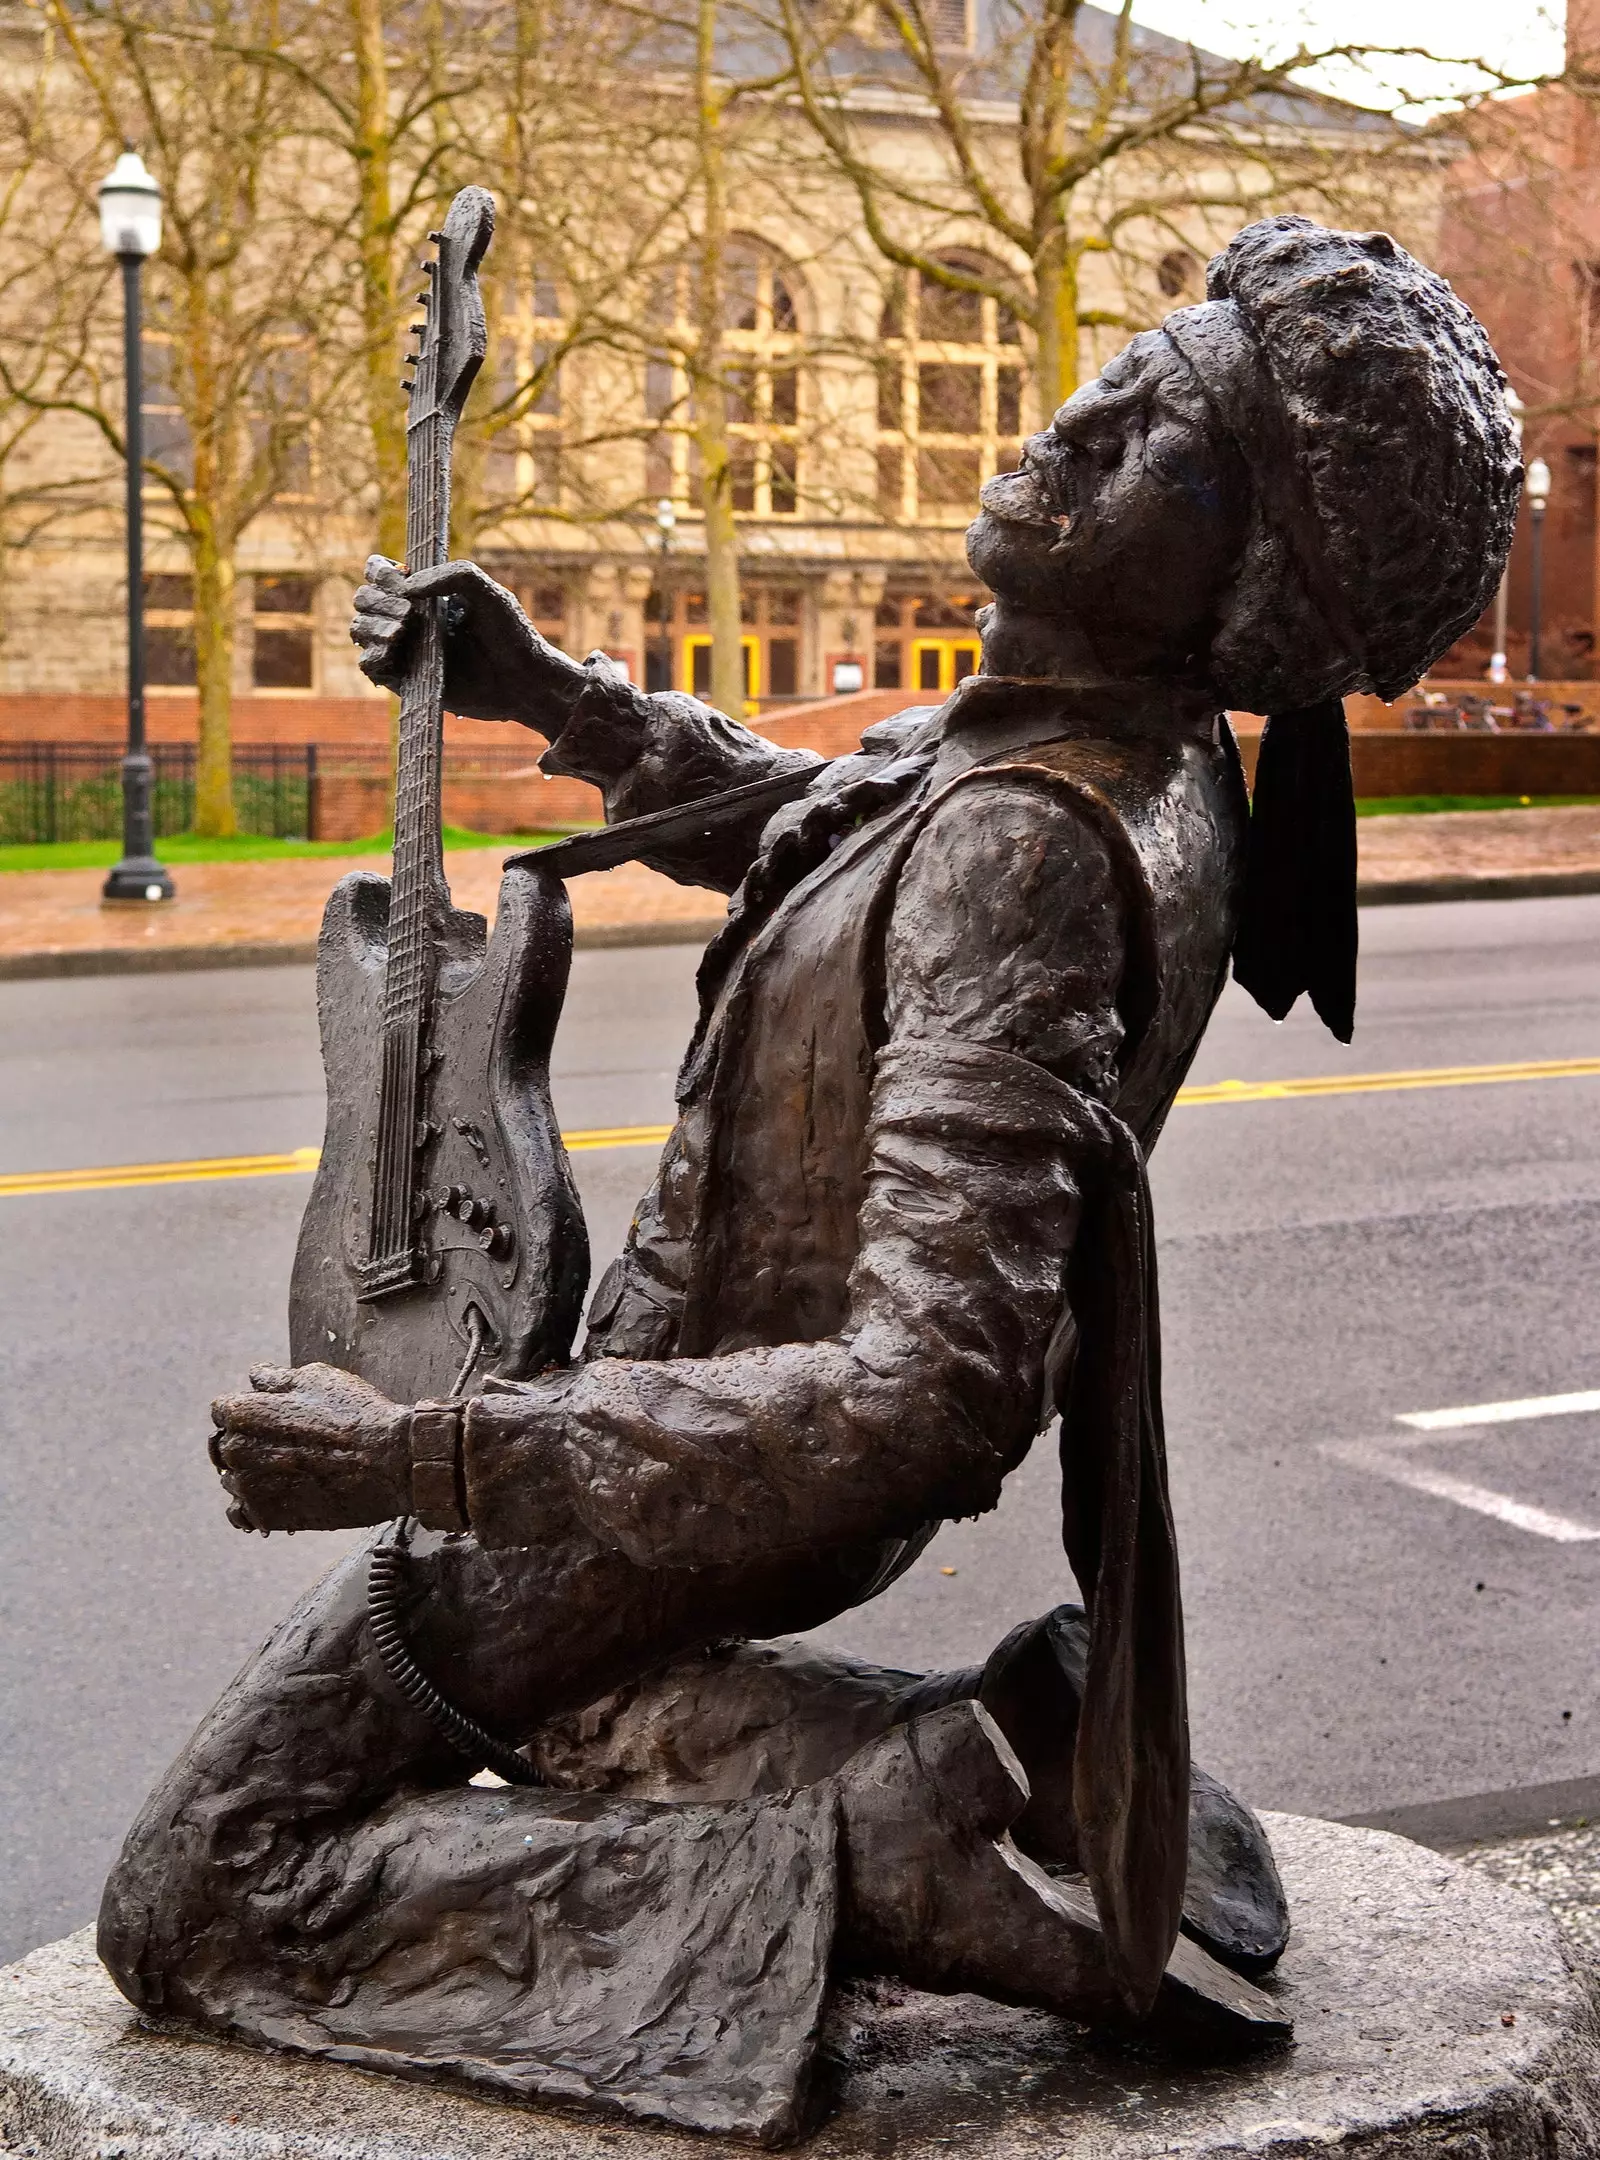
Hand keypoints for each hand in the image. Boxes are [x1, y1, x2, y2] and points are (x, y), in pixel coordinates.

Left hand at [209, 1363, 410, 1533]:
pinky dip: (251, 1506)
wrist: (388, 1462)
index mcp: (243, 1412)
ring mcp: (248, 1486)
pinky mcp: (265, 1515)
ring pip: (232, 1479)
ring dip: (251, 1474)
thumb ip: (276, 1379)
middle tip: (281, 1444)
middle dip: (246, 1442)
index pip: (222, 1409)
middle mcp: (236, 1450)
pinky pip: (240, 1514)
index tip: (269, 1415)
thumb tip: (255, 1377)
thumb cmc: (355, 1415)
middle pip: (224, 1445)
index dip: (247, 1409)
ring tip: (289, 1471)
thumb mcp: (317, 1379)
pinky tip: (276, 1496)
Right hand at [350, 556, 587, 727]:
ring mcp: (406, 649)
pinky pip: (369, 666)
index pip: (379, 574)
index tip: (401, 581)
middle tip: (410, 614)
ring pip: (359, 630)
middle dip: (377, 601)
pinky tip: (394, 651)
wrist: (523, 680)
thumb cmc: (510, 634)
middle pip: (363, 600)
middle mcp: (410, 619)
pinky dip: (372, 655)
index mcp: (425, 593)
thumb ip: (448, 576)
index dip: (380, 573)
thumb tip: (405, 589)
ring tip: (403, 632)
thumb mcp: (487, 591)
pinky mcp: (406, 680)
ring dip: (372, 626)